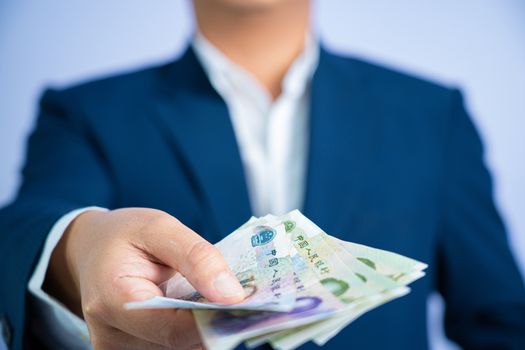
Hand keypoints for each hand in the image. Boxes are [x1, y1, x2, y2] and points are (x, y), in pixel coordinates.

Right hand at [44, 208, 244, 348]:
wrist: (92, 251)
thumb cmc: (124, 236)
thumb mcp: (159, 228)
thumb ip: (196, 257)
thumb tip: (232, 295)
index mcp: (112, 300)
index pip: (173, 328)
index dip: (214, 321)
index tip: (250, 306)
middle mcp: (111, 336)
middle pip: (180, 343)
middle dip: (216, 323)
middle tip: (247, 301)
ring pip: (182, 349)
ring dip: (207, 327)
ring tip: (226, 302)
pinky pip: (175, 346)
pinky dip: (195, 330)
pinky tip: (206, 310)